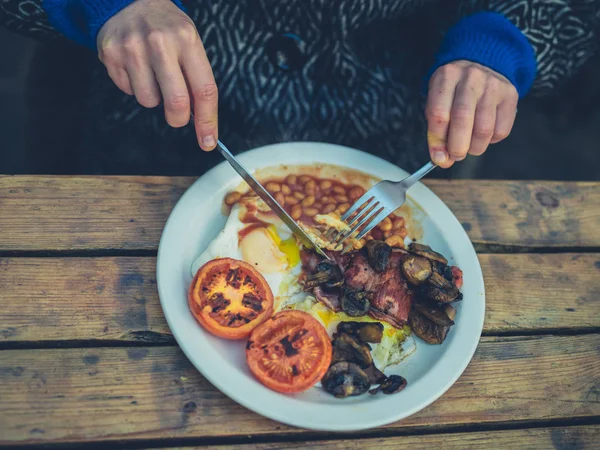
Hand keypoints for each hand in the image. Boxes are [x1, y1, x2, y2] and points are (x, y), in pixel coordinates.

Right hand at [97, 0, 217, 150]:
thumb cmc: (166, 28)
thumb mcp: (189, 43)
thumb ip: (196, 79)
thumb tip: (201, 121)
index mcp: (187, 39)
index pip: (204, 89)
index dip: (207, 121)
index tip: (208, 141)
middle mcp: (160, 42)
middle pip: (176, 102)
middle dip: (178, 118)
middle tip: (177, 115)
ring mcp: (132, 47)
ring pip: (149, 101)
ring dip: (154, 97)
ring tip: (152, 74)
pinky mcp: (111, 54)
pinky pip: (128, 91)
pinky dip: (134, 86)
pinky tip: (136, 66)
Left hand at [426, 61, 517, 167]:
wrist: (483, 63)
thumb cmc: (454, 90)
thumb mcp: (438, 101)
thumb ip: (436, 131)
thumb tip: (442, 160)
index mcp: (446, 77)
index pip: (438, 114)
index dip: (437, 141)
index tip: (439, 157)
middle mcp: (470, 78)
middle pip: (462, 120)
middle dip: (457, 147)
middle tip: (456, 156)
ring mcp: (492, 85)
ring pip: (484, 129)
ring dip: (475, 147)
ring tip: (469, 147)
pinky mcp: (510, 95)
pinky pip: (502, 130)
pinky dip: (492, 141)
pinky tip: (485, 135)